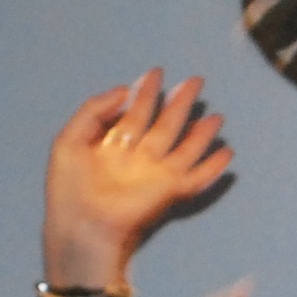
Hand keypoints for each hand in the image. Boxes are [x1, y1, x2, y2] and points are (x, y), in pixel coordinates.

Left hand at [45, 71, 234, 287]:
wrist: (80, 223)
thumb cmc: (70, 187)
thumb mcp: (69, 140)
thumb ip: (93, 110)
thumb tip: (123, 90)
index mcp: (114, 145)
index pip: (135, 113)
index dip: (145, 92)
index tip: (156, 73)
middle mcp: (139, 157)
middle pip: (165, 124)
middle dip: (180, 102)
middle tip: (195, 81)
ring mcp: (156, 174)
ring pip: (186, 147)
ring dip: (202, 132)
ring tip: (217, 116)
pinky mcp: (169, 191)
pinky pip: (197, 177)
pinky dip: (213, 167)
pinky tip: (227, 153)